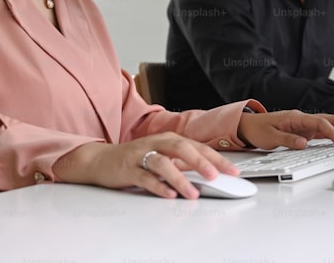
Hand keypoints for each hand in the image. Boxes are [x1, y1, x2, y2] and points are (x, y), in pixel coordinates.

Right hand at [55, 132, 236, 199]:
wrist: (101, 160)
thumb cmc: (135, 159)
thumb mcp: (162, 157)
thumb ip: (183, 164)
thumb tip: (208, 174)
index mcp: (168, 139)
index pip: (197, 147)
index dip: (216, 158)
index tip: (232, 171)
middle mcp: (156, 143)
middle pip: (182, 148)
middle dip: (201, 162)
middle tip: (216, 176)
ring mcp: (141, 155)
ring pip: (163, 163)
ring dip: (180, 178)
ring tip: (192, 193)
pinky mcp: (128, 169)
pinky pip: (144, 177)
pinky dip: (157, 186)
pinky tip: (168, 194)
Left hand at [236, 111, 333, 149]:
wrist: (249, 125)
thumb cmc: (258, 129)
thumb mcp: (269, 138)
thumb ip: (287, 140)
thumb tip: (304, 144)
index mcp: (295, 118)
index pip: (320, 122)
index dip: (332, 132)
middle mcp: (302, 119)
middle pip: (329, 120)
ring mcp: (304, 124)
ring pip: (328, 125)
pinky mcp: (304, 131)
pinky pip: (322, 132)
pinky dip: (333, 136)